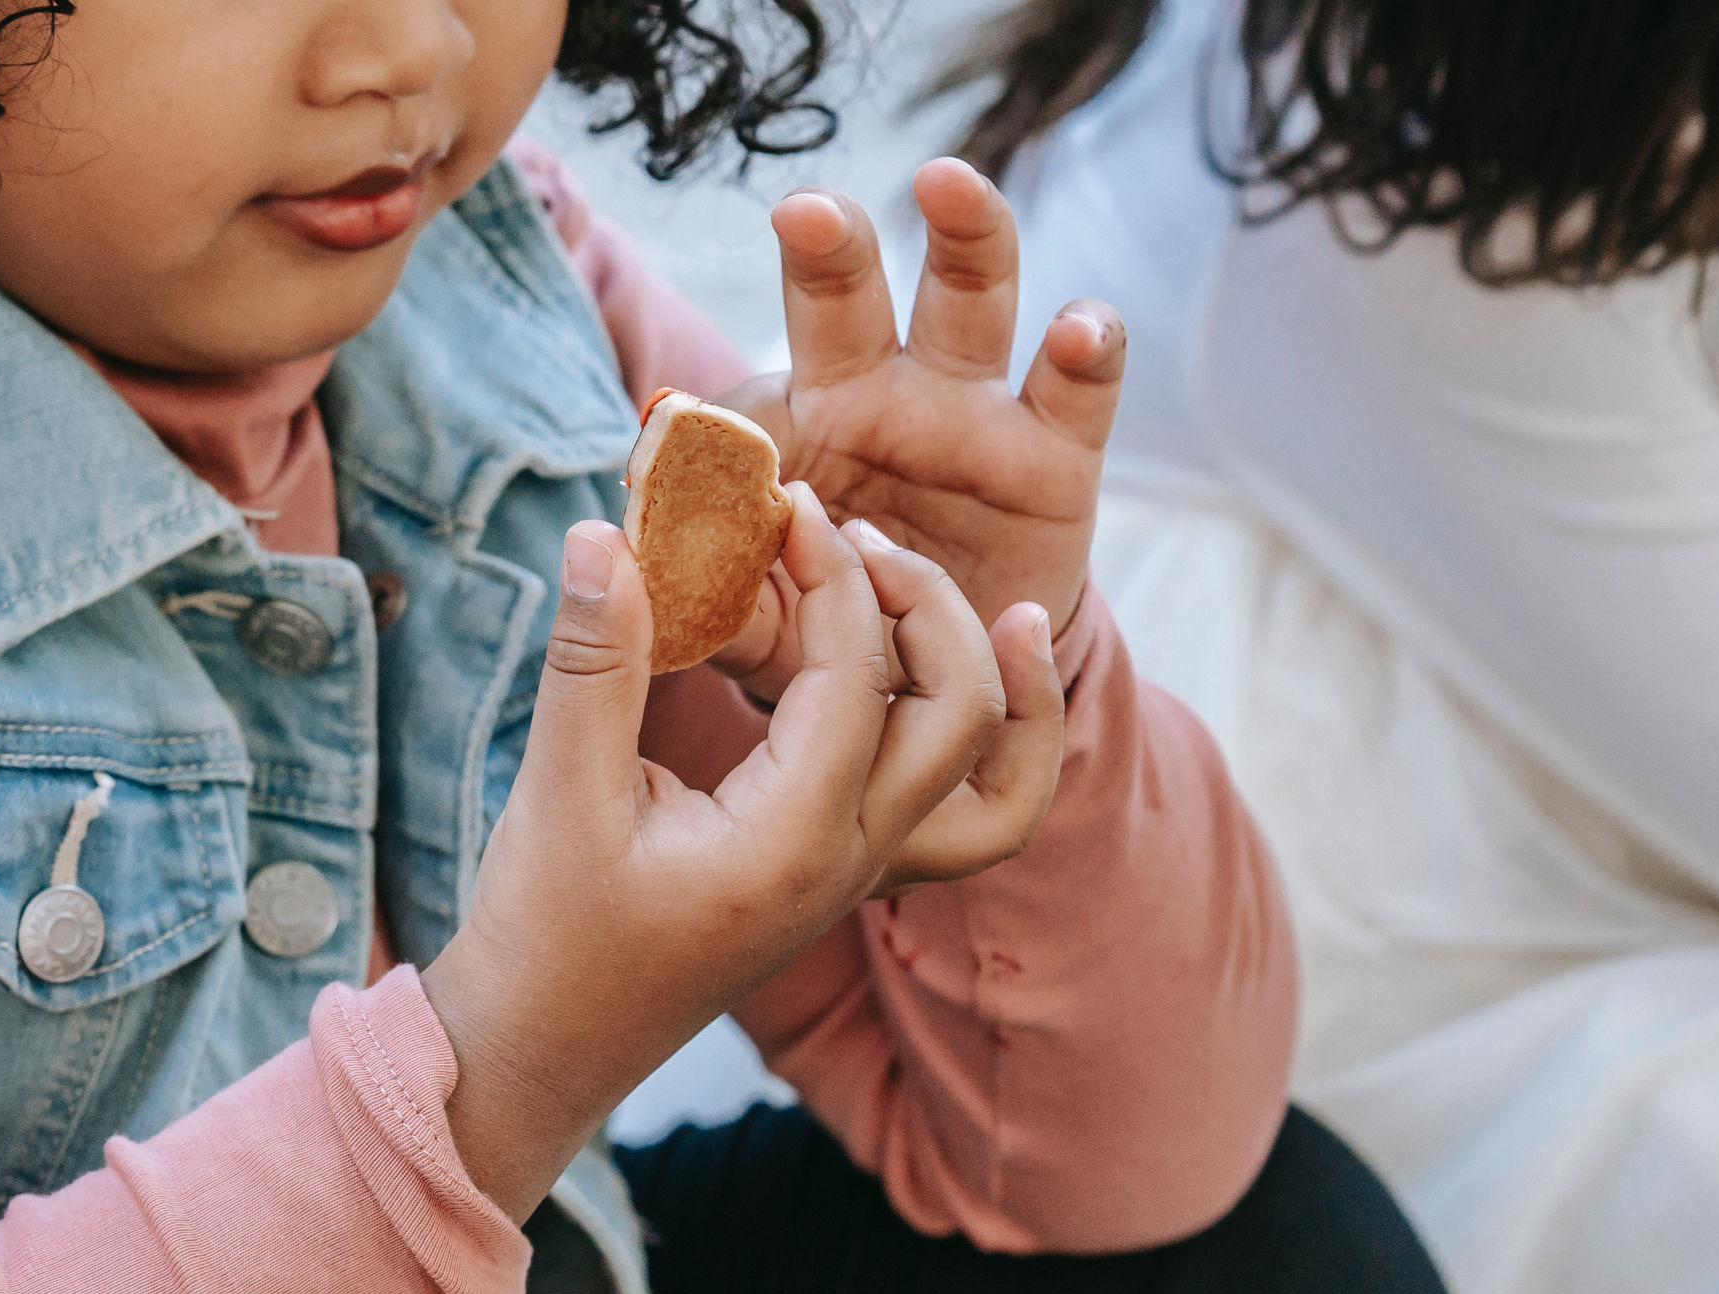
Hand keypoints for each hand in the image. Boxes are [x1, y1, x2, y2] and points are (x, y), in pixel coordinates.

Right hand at [420, 488, 1062, 1220]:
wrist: (540, 1049)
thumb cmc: (543, 936)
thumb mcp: (558, 795)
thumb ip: (594, 661)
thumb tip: (605, 533)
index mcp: (790, 844)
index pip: (856, 678)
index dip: (828, 570)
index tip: (784, 497)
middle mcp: (849, 865)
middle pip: (964, 719)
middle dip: (929, 608)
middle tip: (856, 537)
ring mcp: (856, 879)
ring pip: (996, 785)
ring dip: (998, 687)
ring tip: (983, 607)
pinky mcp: (839, 878)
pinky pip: (961, 817)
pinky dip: (979, 744)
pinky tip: (940, 678)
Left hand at [706, 157, 1124, 703]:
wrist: (949, 684)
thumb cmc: (833, 629)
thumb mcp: (762, 624)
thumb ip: (706, 597)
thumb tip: (631, 571)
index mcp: (789, 429)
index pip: (745, 406)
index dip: (716, 429)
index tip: (680, 440)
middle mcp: (877, 395)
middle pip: (847, 297)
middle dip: (828, 247)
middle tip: (804, 210)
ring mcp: (969, 414)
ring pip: (968, 302)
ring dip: (964, 235)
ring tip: (946, 183)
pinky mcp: (1052, 454)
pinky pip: (1076, 390)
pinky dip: (1087, 348)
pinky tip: (1078, 329)